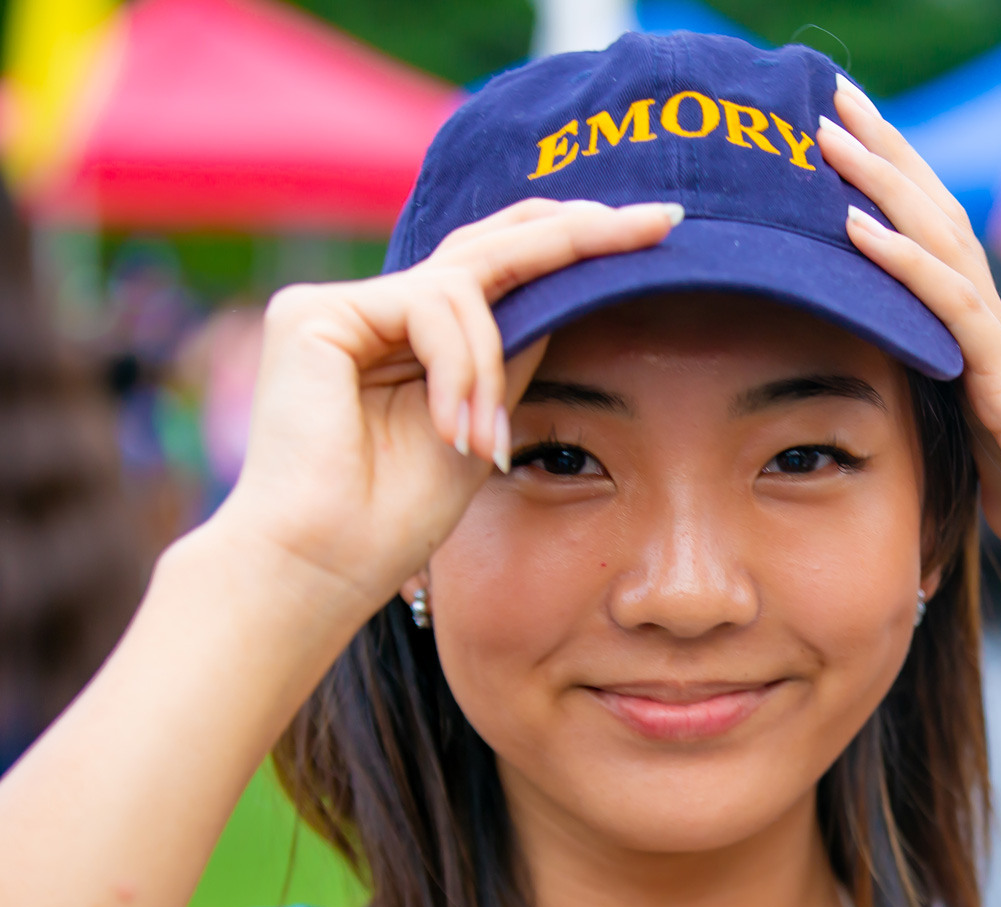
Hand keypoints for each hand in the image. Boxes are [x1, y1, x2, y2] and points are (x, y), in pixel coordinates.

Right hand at [212, 198, 681, 614]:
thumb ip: (510, 354)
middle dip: (581, 234)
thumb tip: (563, 292)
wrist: (323, 564)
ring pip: (467, 287)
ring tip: (482, 440)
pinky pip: (431, 306)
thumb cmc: (396, 515)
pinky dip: (461, 369)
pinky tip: (453, 430)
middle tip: (659, 220)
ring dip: (492, 367)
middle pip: (490, 245)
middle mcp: (372, 308)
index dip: (570, 242)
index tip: (658, 228)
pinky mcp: (312, 313)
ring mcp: (339, 305)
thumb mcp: (483, 420)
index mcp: (410, 334)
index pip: (497, 267)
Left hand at [819, 81, 1000, 604]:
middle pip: (933, 217)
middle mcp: (988, 327)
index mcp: (979, 343)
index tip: (843, 140)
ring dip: (881, 182)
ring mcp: (998, 346)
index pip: (930, 244)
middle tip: (830, 93)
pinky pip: (949, 305)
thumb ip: (942, 427)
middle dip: (881, 153)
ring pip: (938, 240)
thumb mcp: (978, 460)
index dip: (888, 188)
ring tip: (829, 130)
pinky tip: (857, 223)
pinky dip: (902, 260)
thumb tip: (899, 424)